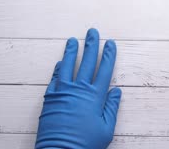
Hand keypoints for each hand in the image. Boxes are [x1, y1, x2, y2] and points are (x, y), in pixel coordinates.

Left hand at [36, 28, 121, 148]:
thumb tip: (117, 91)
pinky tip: (60, 63)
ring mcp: (63, 92)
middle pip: (87, 62)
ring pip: (68, 66)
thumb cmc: (86, 143)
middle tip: (92, 32)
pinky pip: (54, 79)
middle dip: (91, 45)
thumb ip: (111, 107)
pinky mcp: (50, 98)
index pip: (104, 70)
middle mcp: (79, 90)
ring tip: (73, 40)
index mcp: (95, 96)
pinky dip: (58, 69)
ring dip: (71, 52)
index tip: (110, 43)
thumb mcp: (106, 128)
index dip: (108, 55)